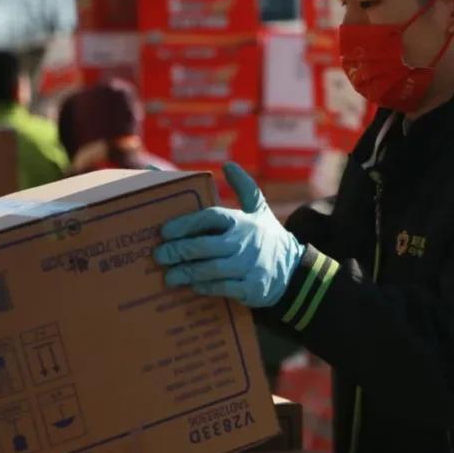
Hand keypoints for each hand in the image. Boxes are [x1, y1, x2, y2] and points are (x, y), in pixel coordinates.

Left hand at [153, 162, 304, 307]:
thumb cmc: (267, 237)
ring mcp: (249, 266)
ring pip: (211, 269)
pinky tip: (193, 287)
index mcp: (242, 221)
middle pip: (205, 245)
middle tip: (159, 255)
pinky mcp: (253, 288)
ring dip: (187, 272)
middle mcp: (245, 242)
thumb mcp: (260, 210)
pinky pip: (224, 288)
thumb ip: (244, 187)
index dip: (186, 223)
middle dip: (179, 251)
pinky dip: (207, 287)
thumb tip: (229, 164)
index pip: (211, 217)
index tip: (165, 231)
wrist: (294, 270)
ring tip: (169, 277)